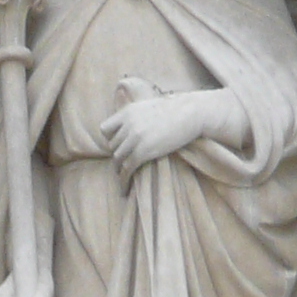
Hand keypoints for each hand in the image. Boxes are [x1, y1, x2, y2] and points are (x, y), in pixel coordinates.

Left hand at [103, 81, 227, 173]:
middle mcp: (128, 124)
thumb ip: (137, 116)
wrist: (192, 113)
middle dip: (118, 155)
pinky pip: (127, 168)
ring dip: (119, 169)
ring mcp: (135, 137)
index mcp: (127, 112)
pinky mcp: (143, 151)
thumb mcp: (150, 107)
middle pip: (112, 146)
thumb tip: (134, 126)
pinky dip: (124, 180)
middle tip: (123, 164)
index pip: (105, 129)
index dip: (110, 139)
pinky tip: (124, 188)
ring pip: (117, 158)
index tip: (118, 146)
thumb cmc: (177, 110)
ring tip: (123, 177)